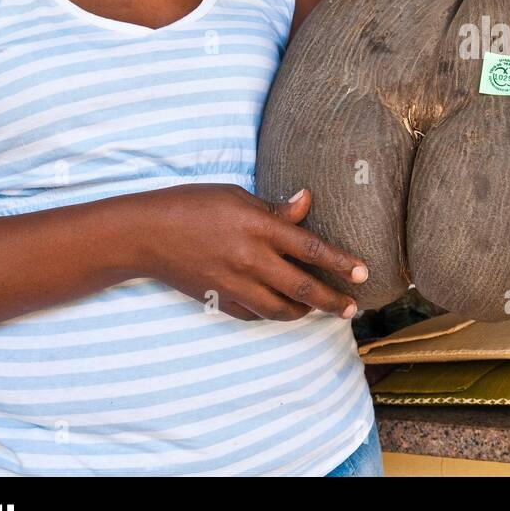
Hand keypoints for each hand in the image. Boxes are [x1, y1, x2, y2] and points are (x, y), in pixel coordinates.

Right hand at [134, 184, 368, 321]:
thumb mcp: (237, 196)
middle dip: (332, 300)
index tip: (363, 273)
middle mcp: (250, 259)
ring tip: (320, 310)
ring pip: (280, 309)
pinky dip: (272, 314)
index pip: (310, 248)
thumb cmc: (193, 205)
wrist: (146, 233)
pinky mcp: (219, 300)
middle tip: (352, 308)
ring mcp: (234, 284)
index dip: (340, 262)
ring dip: (304, 312)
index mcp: (258, 228)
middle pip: (302, 287)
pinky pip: (254, 314)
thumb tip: (308, 202)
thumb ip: (276, 209)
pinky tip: (282, 310)